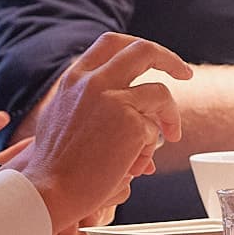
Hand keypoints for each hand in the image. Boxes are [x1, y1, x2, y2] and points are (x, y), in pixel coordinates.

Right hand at [8, 32, 190, 229]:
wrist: (49, 191)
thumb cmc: (55, 165)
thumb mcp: (61, 115)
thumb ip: (88, 99)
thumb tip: (125, 99)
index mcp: (76, 78)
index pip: (112, 43)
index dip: (140, 48)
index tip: (157, 59)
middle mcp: (94, 82)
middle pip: (143, 50)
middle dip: (171, 59)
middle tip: (185, 73)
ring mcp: (113, 100)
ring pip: (161, 94)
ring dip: (170, 117)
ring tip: (168, 136)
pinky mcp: (130, 124)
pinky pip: (155, 131)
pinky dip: (148, 149)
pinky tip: (133, 164)